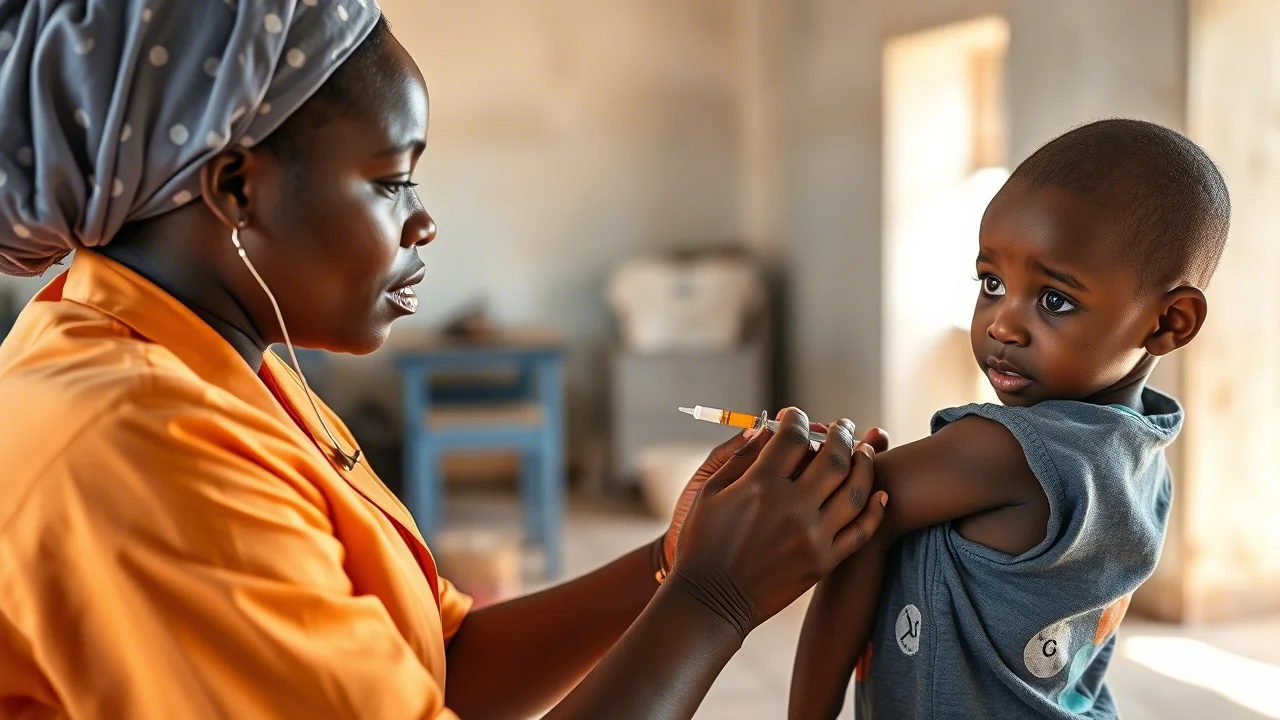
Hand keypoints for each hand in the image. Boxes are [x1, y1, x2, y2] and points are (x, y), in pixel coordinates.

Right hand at [664, 408, 888, 638]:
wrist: (711, 600)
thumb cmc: (702, 543)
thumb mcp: (707, 493)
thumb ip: (737, 457)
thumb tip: (762, 429)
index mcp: (759, 486)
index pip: (792, 437)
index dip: (795, 419)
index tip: (794, 416)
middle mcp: (792, 507)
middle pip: (833, 457)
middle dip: (840, 433)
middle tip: (842, 425)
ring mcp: (813, 536)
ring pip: (855, 489)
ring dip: (864, 463)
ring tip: (864, 451)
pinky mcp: (824, 562)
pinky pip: (861, 531)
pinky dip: (875, 508)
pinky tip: (878, 492)